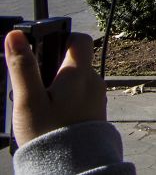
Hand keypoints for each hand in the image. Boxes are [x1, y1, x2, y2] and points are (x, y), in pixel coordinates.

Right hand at [5, 30, 106, 145]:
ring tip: (38, 107)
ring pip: (76, 82)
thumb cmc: (49, 135)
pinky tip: (50, 118)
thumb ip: (23, 67)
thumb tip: (15, 36)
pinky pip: (79, 98)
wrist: (72, 169)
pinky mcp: (95, 113)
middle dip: (52, 69)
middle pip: (74, 62)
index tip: (43, 51)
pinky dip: (65, 101)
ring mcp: (97, 98)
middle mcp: (94, 82)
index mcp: (80, 74)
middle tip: (33, 88)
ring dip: (57, 88)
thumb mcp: (28, 101)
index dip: (62, 38)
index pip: (80, 39)